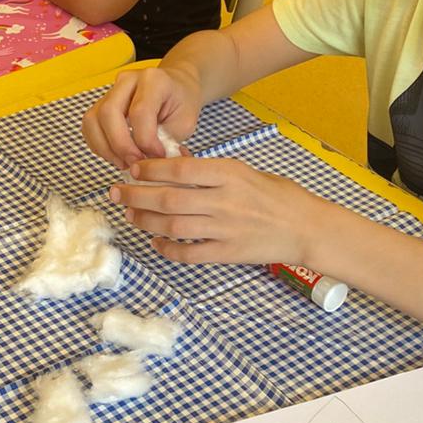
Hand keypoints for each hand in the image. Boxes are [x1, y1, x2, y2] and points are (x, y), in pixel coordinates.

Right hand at [83, 65, 202, 168]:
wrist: (176, 87)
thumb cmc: (181, 104)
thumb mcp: (185, 123)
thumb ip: (167, 141)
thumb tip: (149, 163)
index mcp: (153, 80)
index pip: (139, 112)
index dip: (146, 141)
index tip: (157, 156)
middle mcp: (127, 80)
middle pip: (109, 113)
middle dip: (121, 146)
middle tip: (136, 164)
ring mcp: (111, 91)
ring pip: (93, 120)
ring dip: (106, 148)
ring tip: (125, 163)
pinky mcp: (101, 103)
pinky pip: (90, 127)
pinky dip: (99, 146)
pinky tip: (116, 156)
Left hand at [109, 156, 313, 264]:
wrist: (307, 228)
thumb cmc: (278, 196)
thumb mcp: (247, 172)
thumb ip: (213, 172)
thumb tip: (173, 170)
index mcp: (229, 174)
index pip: (180, 168)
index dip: (150, 169)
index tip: (133, 169)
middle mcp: (224, 200)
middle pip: (168, 198)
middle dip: (136, 195)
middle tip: (116, 192)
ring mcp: (225, 229)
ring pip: (173, 225)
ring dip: (145, 220)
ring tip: (131, 215)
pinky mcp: (227, 253)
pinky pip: (188, 253)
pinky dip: (168, 248)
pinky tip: (156, 242)